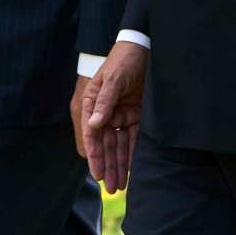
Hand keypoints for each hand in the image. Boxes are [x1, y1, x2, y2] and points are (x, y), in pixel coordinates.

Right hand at [78, 40, 145, 193]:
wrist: (144, 46)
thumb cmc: (123, 59)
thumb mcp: (113, 79)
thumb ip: (104, 102)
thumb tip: (94, 125)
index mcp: (92, 102)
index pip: (92, 133)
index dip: (95, 155)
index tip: (98, 174)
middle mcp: (104, 111)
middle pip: (105, 144)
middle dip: (108, 166)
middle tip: (112, 188)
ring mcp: (119, 114)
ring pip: (118, 145)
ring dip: (119, 164)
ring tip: (121, 185)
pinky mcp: (134, 114)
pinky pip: (133, 138)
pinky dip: (132, 153)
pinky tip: (132, 169)